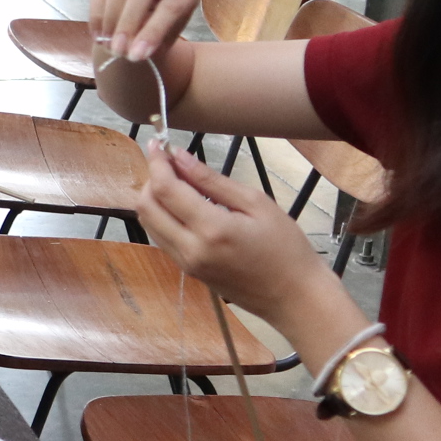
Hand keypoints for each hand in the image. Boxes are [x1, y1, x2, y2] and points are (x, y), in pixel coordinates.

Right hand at [88, 0, 201, 66]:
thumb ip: (152, 42)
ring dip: (111, 19)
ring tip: (109, 46)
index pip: (171, 5)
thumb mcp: (165, 40)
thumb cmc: (162, 32)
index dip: (153, 31)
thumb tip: (129, 48)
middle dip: (128, 20)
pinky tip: (99, 36)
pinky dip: (97, 15)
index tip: (137, 56)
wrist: (146, 21)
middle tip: (118, 50)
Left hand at [134, 141, 335, 326]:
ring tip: (179, 180)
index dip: (156, 162)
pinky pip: (162, 237)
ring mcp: (186, 264)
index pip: (164, 189)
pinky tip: (185, 205)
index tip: (159, 143)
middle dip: (151, 178)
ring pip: (149, 223)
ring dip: (154, 197)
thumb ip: (213, 180)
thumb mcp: (256, 204)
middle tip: (170, 162)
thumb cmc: (286, 247)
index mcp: (211, 229)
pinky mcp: (188, 271)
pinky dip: (164, 216)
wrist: (294, 297)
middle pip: (146, 206)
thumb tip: (180, 157)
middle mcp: (190, 249)